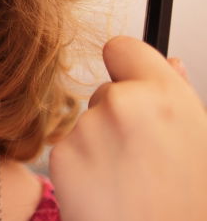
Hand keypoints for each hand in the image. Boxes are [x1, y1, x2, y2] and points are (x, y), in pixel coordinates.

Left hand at [49, 35, 206, 220]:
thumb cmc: (189, 204)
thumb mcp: (202, 144)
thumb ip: (179, 98)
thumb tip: (169, 64)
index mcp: (163, 96)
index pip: (122, 48)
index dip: (129, 67)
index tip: (133, 84)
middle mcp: (121, 104)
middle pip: (105, 92)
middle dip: (119, 116)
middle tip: (147, 158)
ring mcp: (87, 130)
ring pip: (87, 124)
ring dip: (102, 144)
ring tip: (133, 182)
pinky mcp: (61, 156)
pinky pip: (71, 149)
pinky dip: (83, 167)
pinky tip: (109, 193)